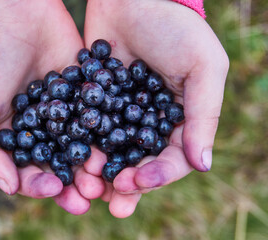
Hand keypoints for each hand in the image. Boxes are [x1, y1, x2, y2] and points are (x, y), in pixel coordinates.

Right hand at [0, 0, 104, 214]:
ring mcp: (68, 113)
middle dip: (74, 184)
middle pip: (61, 165)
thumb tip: (9, 188)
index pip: (29, 172)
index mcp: (16, 139)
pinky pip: (100, 117)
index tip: (53, 189)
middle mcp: (44, 130)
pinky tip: (117, 144)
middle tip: (88, 196)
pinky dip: (109, 132)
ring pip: (85, 146)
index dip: (40, 185)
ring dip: (95, 165)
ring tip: (104, 176)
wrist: (13, 12)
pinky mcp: (88, 94)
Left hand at [84, 0, 228, 216]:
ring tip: (87, 189)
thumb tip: (202, 165)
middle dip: (126, 184)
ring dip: (100, 173)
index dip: (155, 174)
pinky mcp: (93, 102)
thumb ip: (204, 115)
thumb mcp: (203, 66)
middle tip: (112, 202)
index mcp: (177, 119)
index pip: (170, 158)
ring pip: (111, 152)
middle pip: (138, 162)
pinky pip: (87, 129)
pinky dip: (80, 147)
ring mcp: (118, 114)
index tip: (134, 182)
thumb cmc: (175, 27)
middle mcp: (147, 121)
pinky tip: (71, 161)